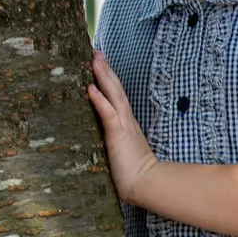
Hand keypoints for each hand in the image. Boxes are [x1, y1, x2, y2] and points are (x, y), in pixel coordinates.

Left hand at [85, 52, 158, 205]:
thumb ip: (116, 142)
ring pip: (113, 95)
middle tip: (96, 52)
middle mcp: (126, 120)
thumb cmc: (134, 174)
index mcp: (127, 124)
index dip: (108, 81)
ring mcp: (123, 125)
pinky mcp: (118, 134)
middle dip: (105, 70)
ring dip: (103, 76)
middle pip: (116, 89)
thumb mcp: (121, 152)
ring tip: (94, 59)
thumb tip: (106, 140)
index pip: (116, 97)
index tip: (100, 64)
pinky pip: (108, 114)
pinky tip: (90, 87)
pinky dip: (99, 100)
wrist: (147, 185)